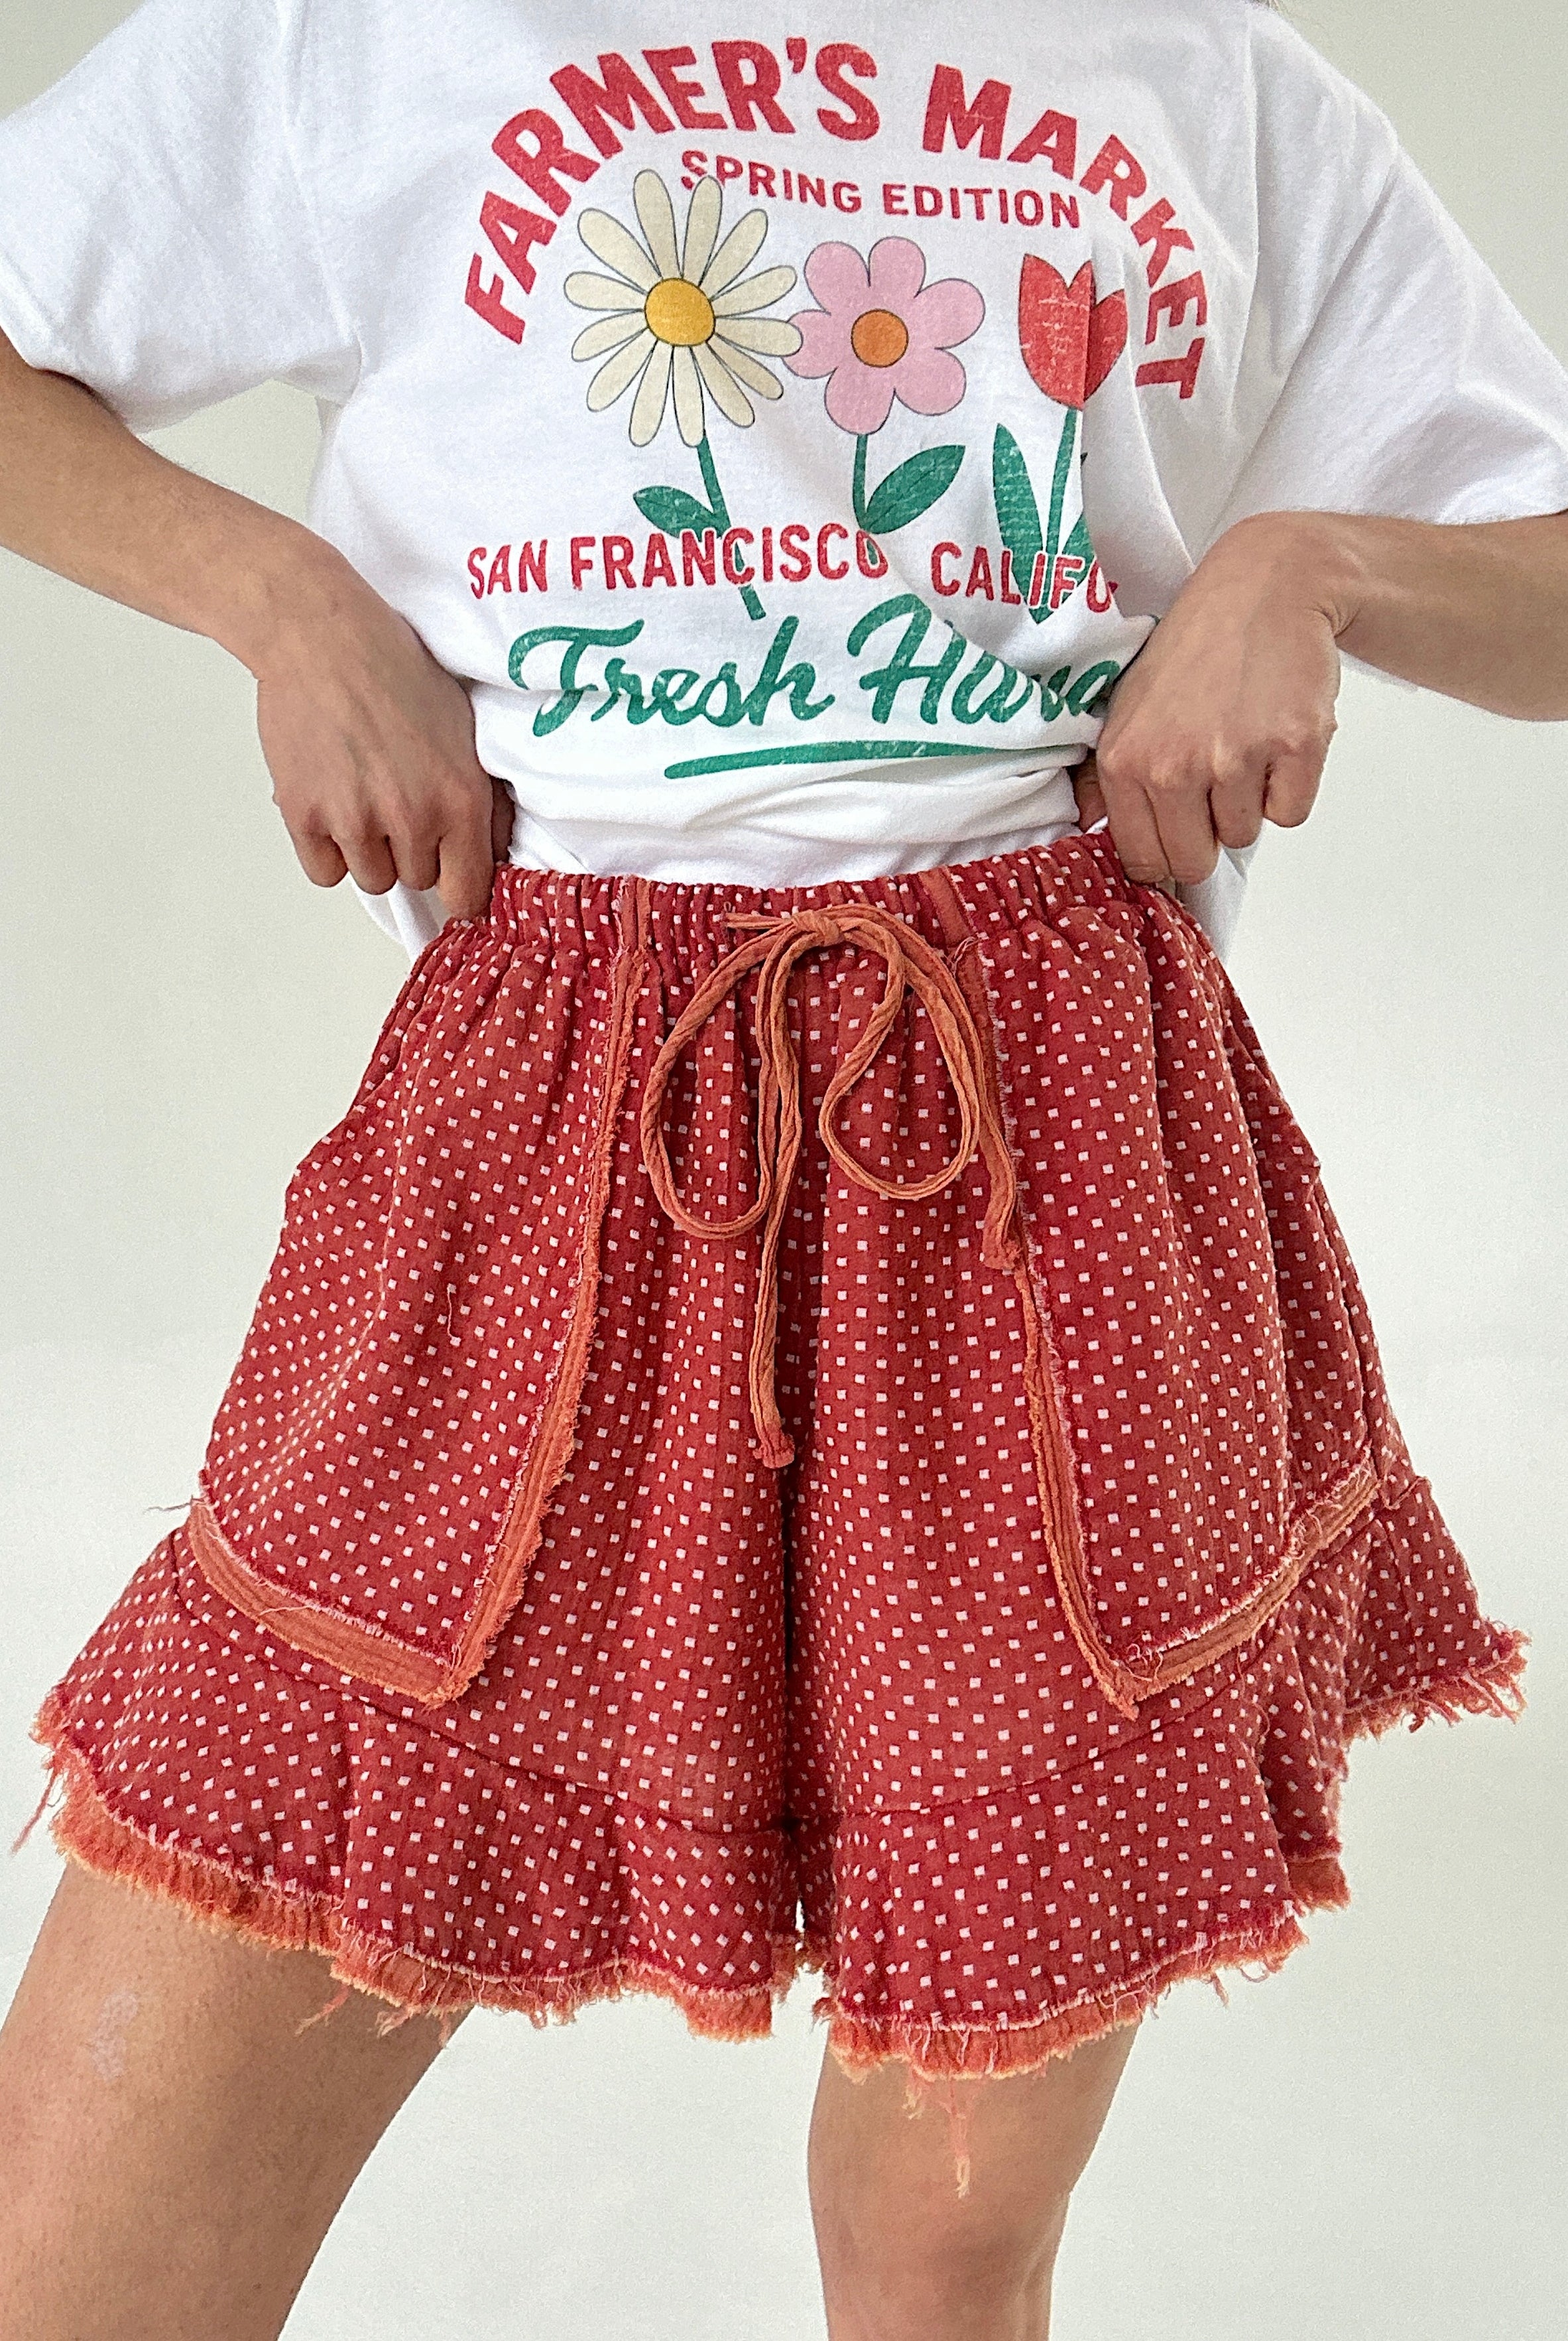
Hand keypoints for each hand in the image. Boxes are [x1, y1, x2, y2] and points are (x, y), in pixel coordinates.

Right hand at [253, 549, 512, 919]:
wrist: (321, 635)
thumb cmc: (393, 669)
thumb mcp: (465, 729)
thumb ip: (483, 798)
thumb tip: (492, 850)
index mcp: (460, 800)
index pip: (468, 893)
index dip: (458, 885)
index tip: (448, 873)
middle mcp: (412, 818)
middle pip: (417, 881)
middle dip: (411, 851)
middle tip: (395, 798)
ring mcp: (355, 822)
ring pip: (371, 880)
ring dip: (368, 851)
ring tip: (362, 794)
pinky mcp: (305, 816)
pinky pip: (325, 872)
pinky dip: (327, 848)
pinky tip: (332, 803)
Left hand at [1084, 513, 1341, 886]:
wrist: (1266, 587)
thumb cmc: (1195, 649)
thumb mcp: (1126, 706)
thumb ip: (1103, 777)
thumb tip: (1088, 831)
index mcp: (1125, 762)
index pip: (1142, 861)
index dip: (1164, 853)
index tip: (1177, 830)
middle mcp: (1174, 766)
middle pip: (1194, 862)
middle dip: (1207, 835)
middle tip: (1214, 779)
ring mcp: (1236, 758)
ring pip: (1244, 835)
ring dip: (1249, 801)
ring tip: (1244, 741)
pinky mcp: (1295, 747)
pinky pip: (1290, 813)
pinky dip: (1289, 785)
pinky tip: (1274, 737)